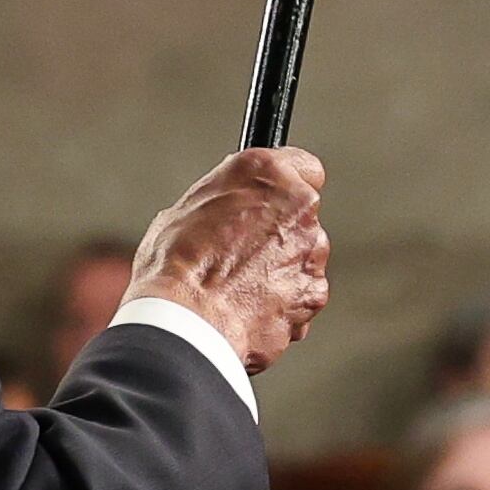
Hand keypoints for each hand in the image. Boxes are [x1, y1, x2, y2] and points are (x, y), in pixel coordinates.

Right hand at [129, 146, 330, 371]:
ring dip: (281, 268)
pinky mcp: (314, 293)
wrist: (188, 322)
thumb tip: (230, 208)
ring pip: (304, 256)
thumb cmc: (175, 268)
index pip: (304, 166)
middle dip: (278, 233)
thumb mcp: (184, 210)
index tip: (276, 199)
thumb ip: (226, 201)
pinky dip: (284, 301)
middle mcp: (298, 207)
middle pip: (300, 217)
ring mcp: (311, 252)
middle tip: (241, 253)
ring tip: (238, 287)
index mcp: (266, 174)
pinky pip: (302, 293)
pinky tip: (249, 308)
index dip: (286, 187)